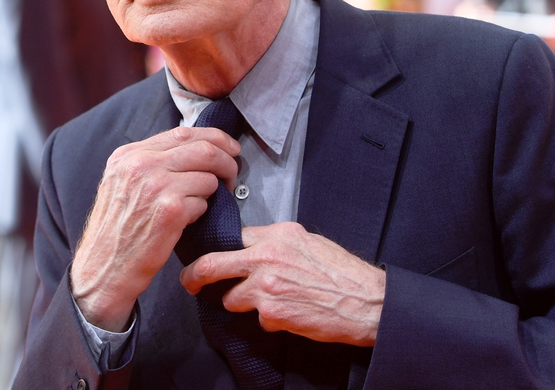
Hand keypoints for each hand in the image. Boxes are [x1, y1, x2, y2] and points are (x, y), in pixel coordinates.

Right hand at [70, 127, 240, 331]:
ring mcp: (156, 185)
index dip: (214, 138)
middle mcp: (141, 164)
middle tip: (232, 174)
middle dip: (228, 160)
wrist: (103, 268)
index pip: (183, 132)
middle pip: (204, 148)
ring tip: (202, 203)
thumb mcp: (122, 183)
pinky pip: (205, 201)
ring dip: (214, 190)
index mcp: (129, 154)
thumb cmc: (117, 229)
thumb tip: (194, 149)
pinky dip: (203, 210)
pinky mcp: (170, 210)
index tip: (229, 147)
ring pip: (208, 176)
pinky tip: (187, 221)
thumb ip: (151, 162)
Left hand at [179, 222, 384, 345]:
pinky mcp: (270, 314)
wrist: (364, 301)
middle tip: (189, 282)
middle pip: (211, 264)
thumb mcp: (307, 240)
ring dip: (241, 302)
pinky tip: (288, 312)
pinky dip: (267, 319)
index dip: (220, 249)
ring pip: (230, 298)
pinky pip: (256, 318)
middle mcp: (265, 258)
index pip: (231, 238)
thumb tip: (253, 245)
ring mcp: (265, 287)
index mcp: (276, 235)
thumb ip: (276, 241)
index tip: (210, 256)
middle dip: (194, 275)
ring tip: (267, 300)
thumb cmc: (341, 272)